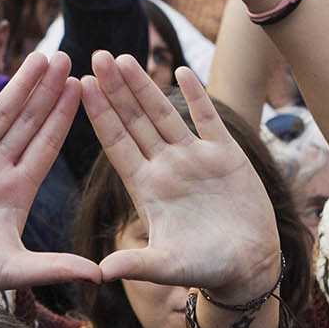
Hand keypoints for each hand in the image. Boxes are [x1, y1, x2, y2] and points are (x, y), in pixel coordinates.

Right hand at [0, 53, 100, 327]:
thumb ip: (55, 268)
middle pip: (27, 122)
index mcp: (17, 191)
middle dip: (47, 90)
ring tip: (38, 55)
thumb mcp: (13, 270)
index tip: (83, 88)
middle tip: (66, 56)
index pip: (47, 145)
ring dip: (17, 84)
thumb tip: (101, 276)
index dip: (64, 116)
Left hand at [81, 51, 280, 301]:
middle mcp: (166, 167)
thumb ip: (136, 264)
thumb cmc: (204, 269)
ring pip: (165, 114)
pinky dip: (196, 96)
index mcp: (146, 188)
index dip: (100, 114)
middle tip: (96, 55)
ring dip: (146, 87)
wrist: (247, 267)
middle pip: (135, 120)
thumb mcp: (167, 267)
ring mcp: (195, 158)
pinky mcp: (226, 156)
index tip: (82, 86)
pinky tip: (182, 71)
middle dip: (116, 89)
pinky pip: (208, 119)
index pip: (117, 143)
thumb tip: (101, 272)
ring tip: (125, 58)